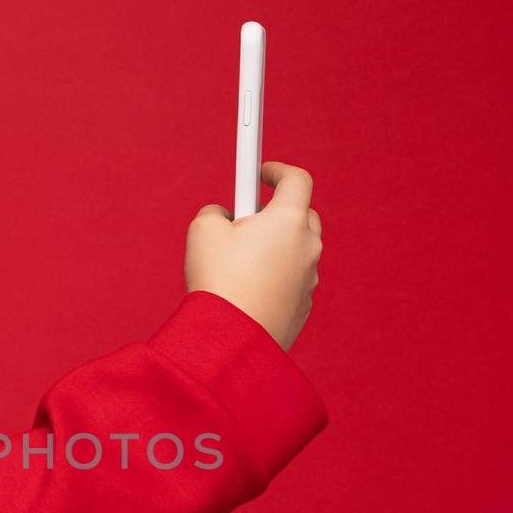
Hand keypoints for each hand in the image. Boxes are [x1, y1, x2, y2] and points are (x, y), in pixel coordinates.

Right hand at [184, 161, 322, 350]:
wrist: (232, 341)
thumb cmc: (218, 282)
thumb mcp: (203, 231)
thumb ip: (215, 212)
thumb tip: (224, 218)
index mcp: (289, 220)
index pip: (297, 179)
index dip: (278, 170)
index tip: (261, 172)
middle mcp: (307, 247)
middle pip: (302, 214)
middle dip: (277, 211)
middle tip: (247, 218)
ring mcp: (309, 279)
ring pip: (297, 249)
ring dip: (276, 246)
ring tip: (241, 260)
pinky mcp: (303, 306)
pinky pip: (292, 279)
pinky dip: (275, 276)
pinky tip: (247, 288)